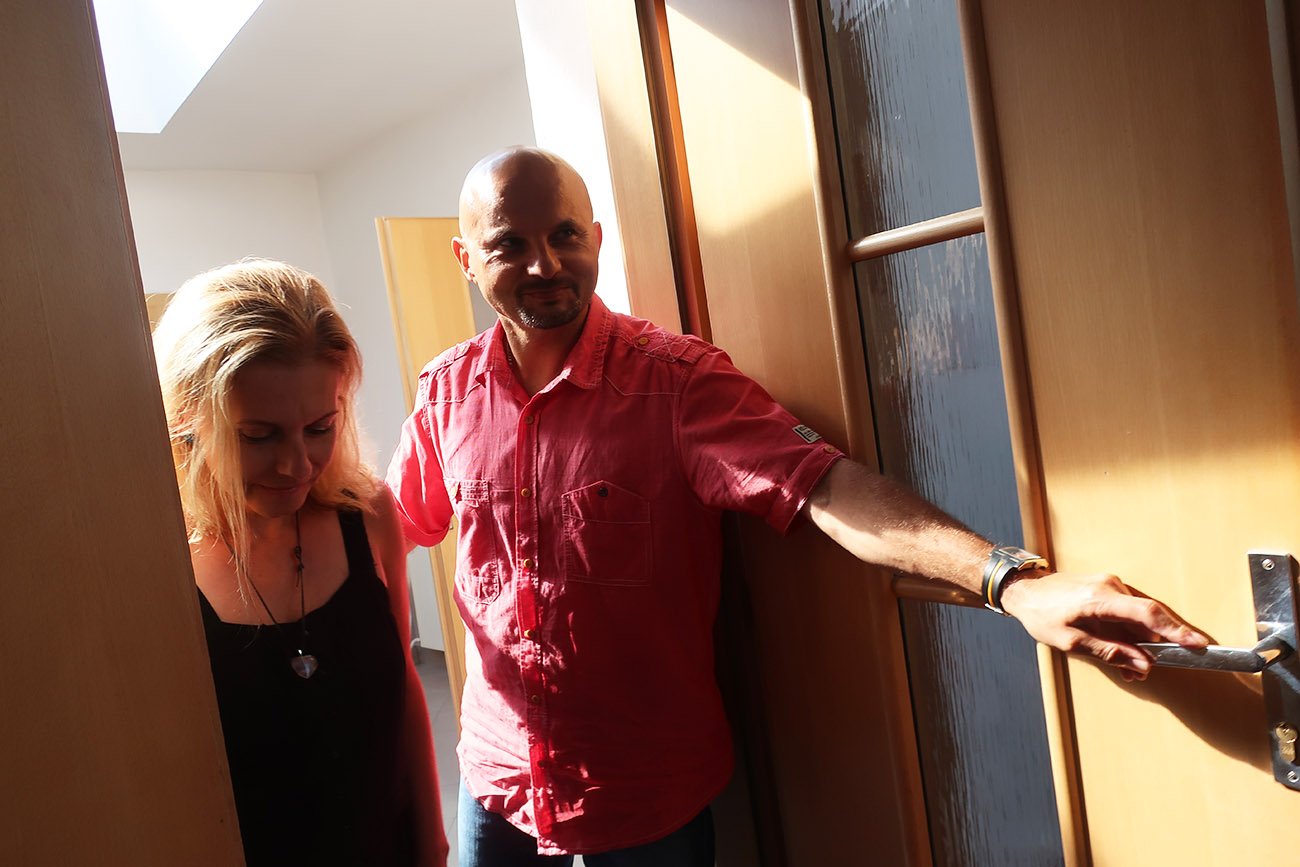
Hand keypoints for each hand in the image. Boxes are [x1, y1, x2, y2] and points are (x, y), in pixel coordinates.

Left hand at [1000, 571, 1208, 679]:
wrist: (1024, 590)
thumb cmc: (1041, 614)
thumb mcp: (1070, 642)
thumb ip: (1109, 653)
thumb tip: (1142, 666)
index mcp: (1100, 598)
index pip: (1147, 614)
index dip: (1175, 631)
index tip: (1196, 644)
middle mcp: (1110, 587)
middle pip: (1147, 619)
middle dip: (1154, 648)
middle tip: (1146, 672)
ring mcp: (1110, 586)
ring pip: (1138, 619)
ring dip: (1139, 645)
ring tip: (1130, 671)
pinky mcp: (1108, 590)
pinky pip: (1128, 614)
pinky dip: (1130, 634)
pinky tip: (1124, 654)